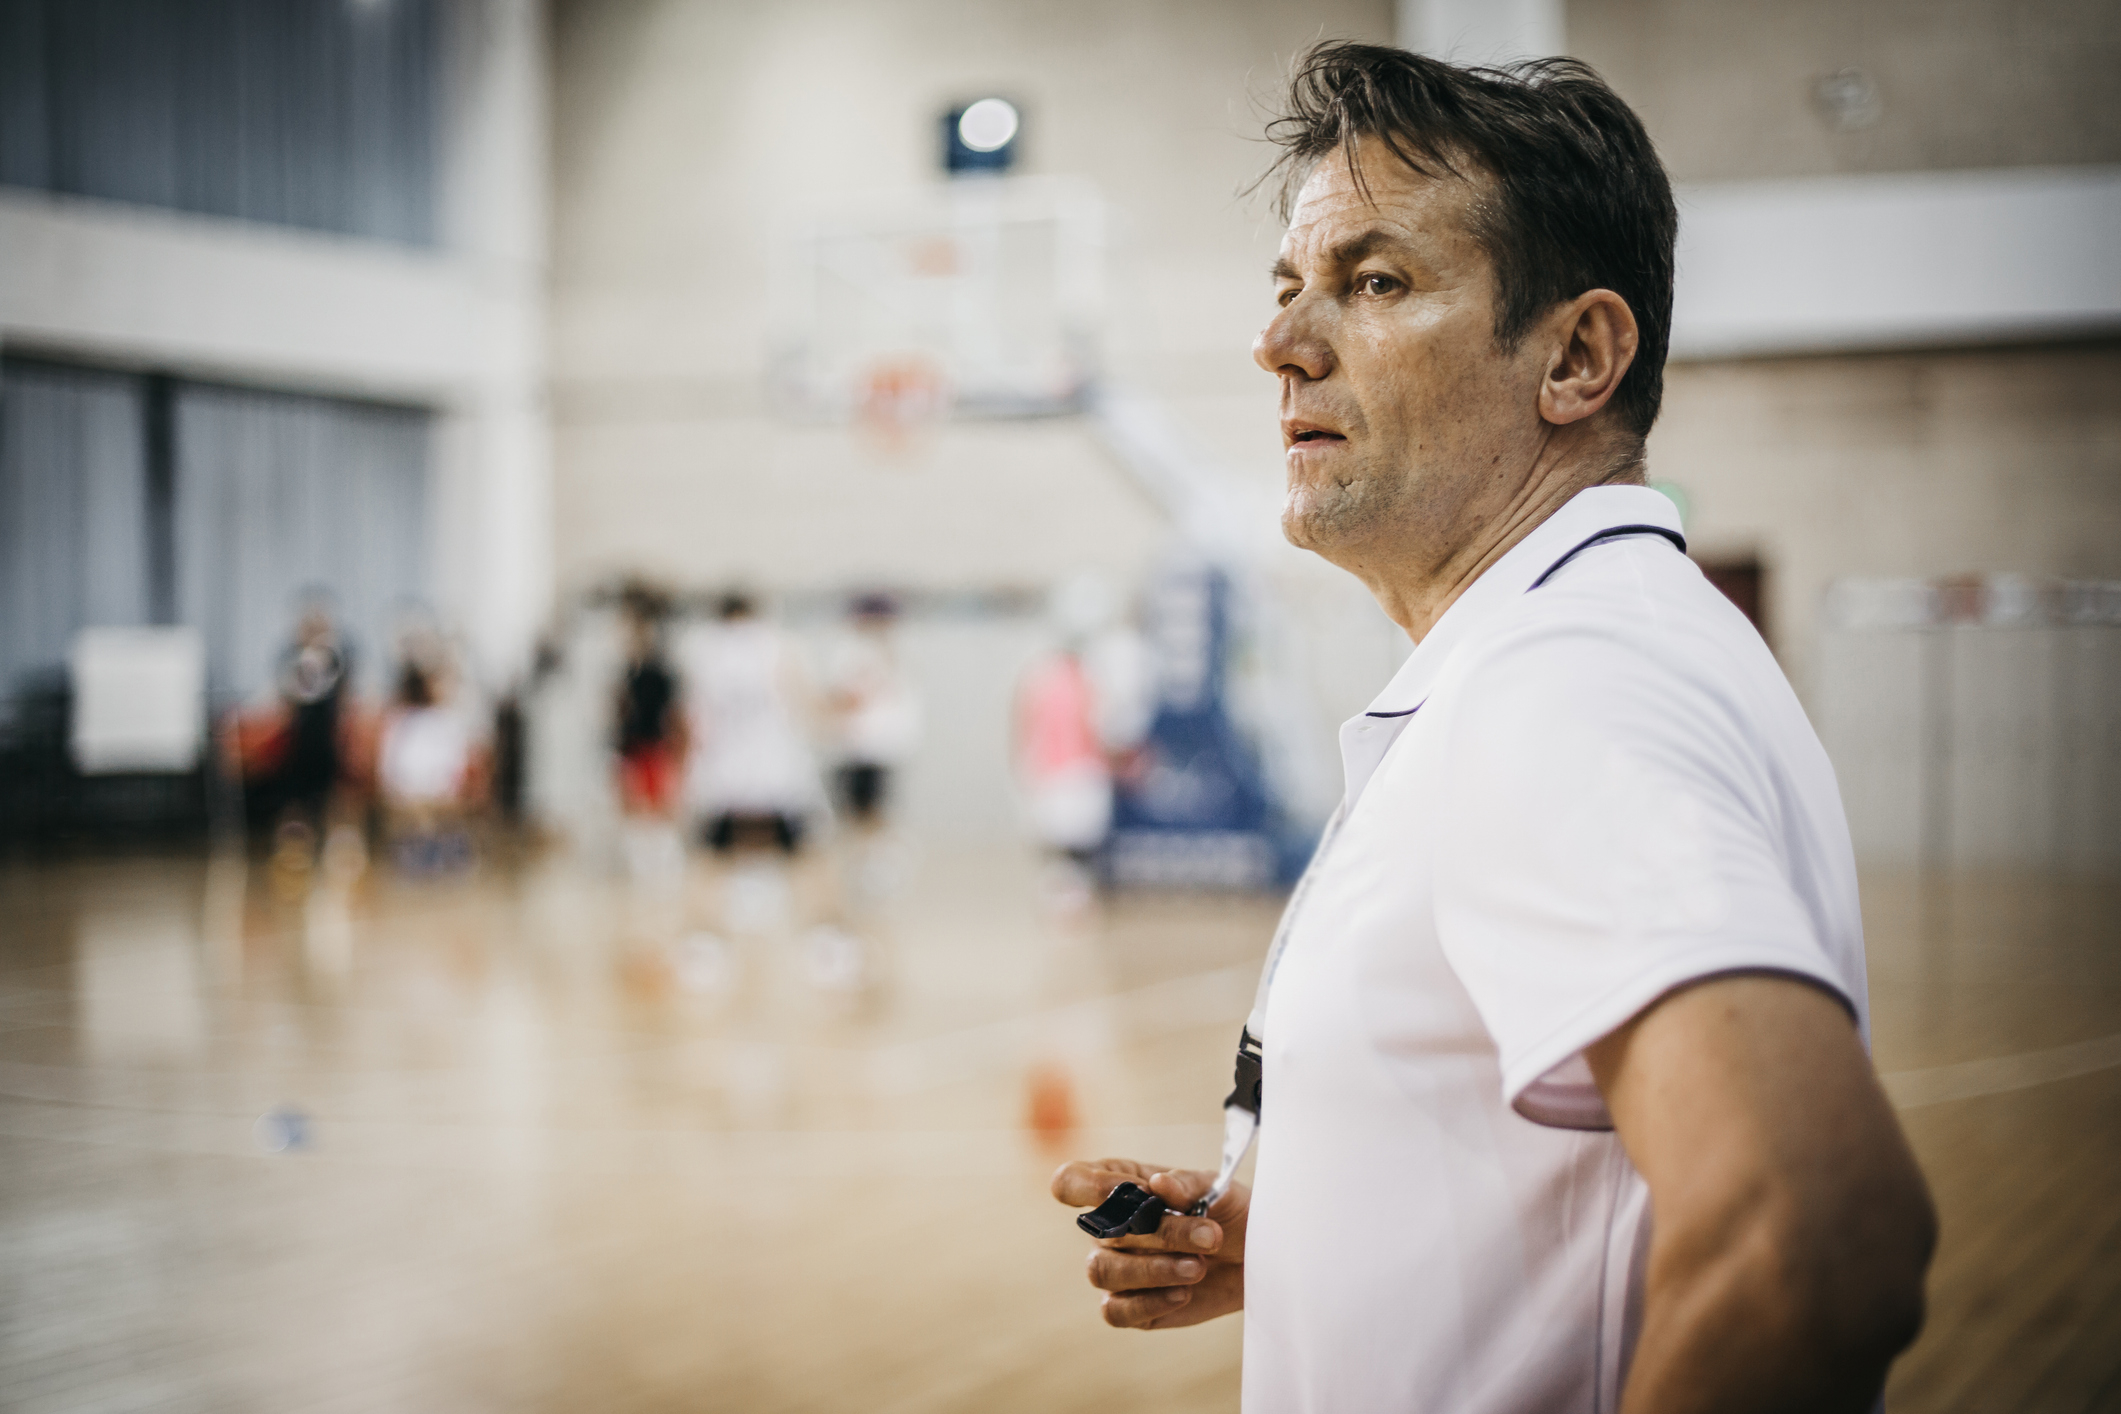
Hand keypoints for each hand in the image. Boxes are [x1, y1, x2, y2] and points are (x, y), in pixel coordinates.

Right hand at [1051, 1158, 1247, 1329]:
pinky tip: (1183, 1293)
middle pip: (1101, 1231)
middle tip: (1208, 1236)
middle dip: (1158, 1234)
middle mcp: (1107, 1227)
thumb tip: (1159, 1183)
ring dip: (1153, 1270)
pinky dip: (1150, 1302)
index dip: (1090, 1186)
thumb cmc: (1230, 1214)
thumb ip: (1186, 1184)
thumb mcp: (1217, 1190)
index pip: (1072, 1181)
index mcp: (1118, 1185)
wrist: (1256, 1259)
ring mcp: (1116, 1268)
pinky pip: (1116, 1311)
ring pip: (1102, 1272)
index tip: (1136, 1191)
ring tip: (1199, 1267)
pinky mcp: (1129, 1306)